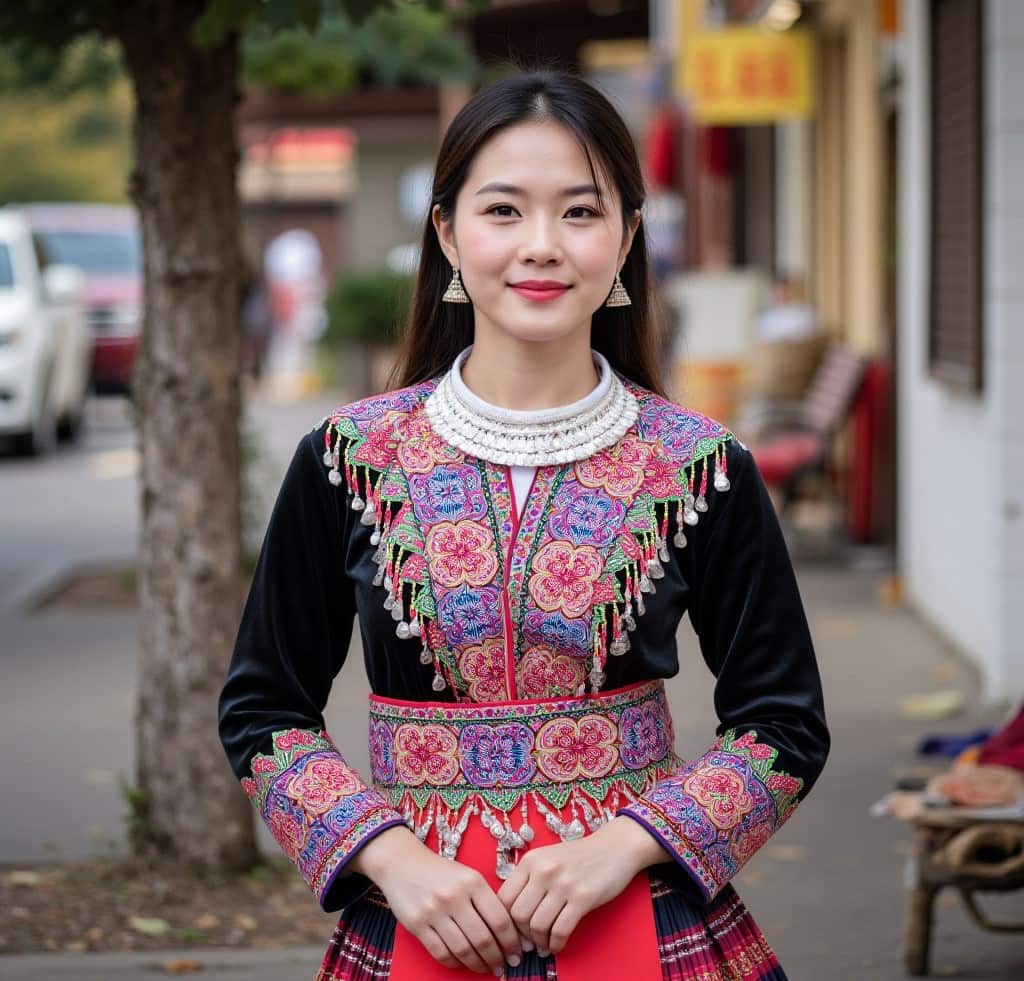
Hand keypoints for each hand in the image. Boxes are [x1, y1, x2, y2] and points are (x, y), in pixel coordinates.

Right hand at [351, 826, 521, 975]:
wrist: (403, 863)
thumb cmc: (441, 872)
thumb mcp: (468, 875)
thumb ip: (486, 899)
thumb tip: (508, 932)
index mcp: (472, 882)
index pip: (499, 919)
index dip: (511, 942)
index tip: (517, 952)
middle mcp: (454, 896)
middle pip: (482, 938)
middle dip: (497, 957)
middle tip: (503, 965)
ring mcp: (434, 911)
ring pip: (463, 949)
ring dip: (478, 964)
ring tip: (486, 968)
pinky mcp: (417, 924)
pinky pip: (441, 952)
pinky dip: (455, 963)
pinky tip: (463, 963)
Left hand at [495, 816, 667, 955]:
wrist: (614, 848)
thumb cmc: (578, 857)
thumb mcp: (547, 859)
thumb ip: (528, 880)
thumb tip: (512, 916)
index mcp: (531, 860)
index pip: (504, 898)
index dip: (505, 920)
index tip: (512, 931)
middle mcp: (544, 870)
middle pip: (518, 915)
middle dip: (522, 934)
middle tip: (529, 942)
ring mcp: (563, 884)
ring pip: (538, 925)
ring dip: (539, 942)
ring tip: (544, 945)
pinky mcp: (583, 898)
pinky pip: (560, 930)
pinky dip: (556, 944)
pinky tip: (557, 945)